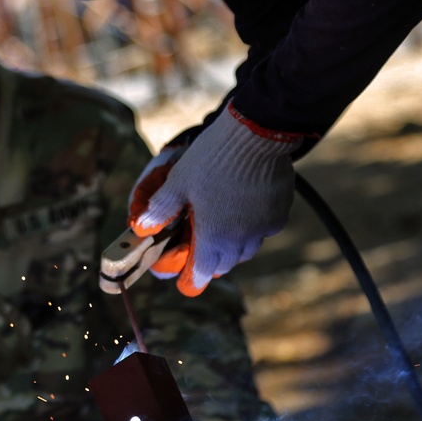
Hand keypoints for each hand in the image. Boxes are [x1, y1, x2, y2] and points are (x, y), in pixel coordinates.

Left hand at [128, 103, 303, 295]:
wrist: (254, 137)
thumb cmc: (211, 160)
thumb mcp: (178, 182)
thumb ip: (160, 209)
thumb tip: (141, 228)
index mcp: (214, 236)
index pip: (203, 271)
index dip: (192, 280)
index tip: (186, 284)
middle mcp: (241, 239)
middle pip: (226, 263)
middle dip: (212, 262)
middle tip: (203, 255)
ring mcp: (263, 228)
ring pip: (247, 249)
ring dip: (234, 247)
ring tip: (224, 234)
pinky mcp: (280, 214)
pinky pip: (265, 231)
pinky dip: (254, 228)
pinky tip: (247, 213)